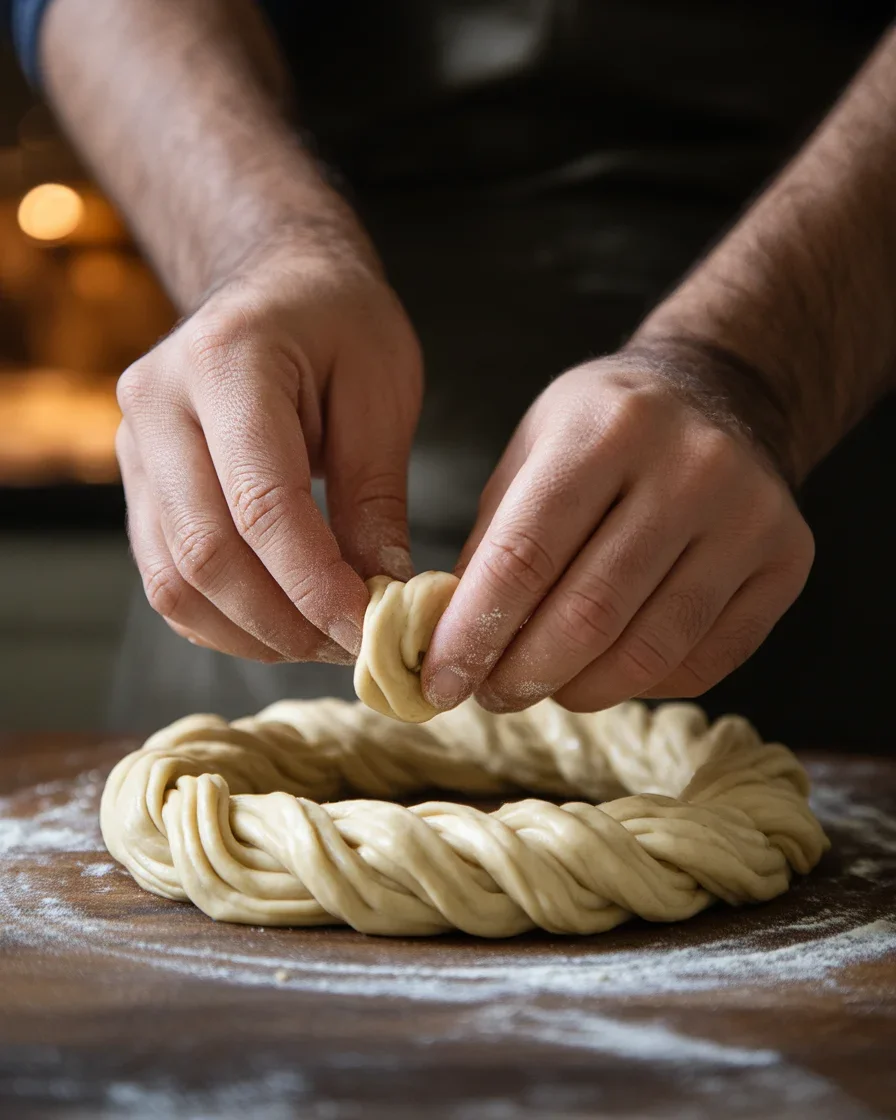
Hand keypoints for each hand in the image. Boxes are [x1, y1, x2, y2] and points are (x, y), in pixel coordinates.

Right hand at [116, 238, 421, 662]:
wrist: (273, 281)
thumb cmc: (338, 321)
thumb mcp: (382, 388)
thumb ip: (376, 493)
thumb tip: (383, 593)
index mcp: (226, 363)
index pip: (261, 505)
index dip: (315, 585)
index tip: (368, 631)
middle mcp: (158, 406)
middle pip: (205, 554)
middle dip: (284, 622)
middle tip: (351, 648)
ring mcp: (135, 447)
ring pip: (174, 579)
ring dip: (250, 633)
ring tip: (320, 641)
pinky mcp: (139, 483)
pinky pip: (166, 576)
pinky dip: (222, 619)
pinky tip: (278, 624)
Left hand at [423, 350, 813, 711]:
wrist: (719, 395)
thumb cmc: (605, 430)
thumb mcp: (532, 450)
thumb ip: (493, 541)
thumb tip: (454, 642)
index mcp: (607, 429)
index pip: (525, 555)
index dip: (473, 633)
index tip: (440, 681)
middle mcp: (690, 468)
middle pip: (589, 613)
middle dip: (524, 674)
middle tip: (491, 695)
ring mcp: (748, 517)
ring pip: (649, 650)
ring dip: (581, 689)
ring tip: (548, 686)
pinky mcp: (786, 562)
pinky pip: (704, 662)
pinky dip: (642, 685)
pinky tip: (611, 669)